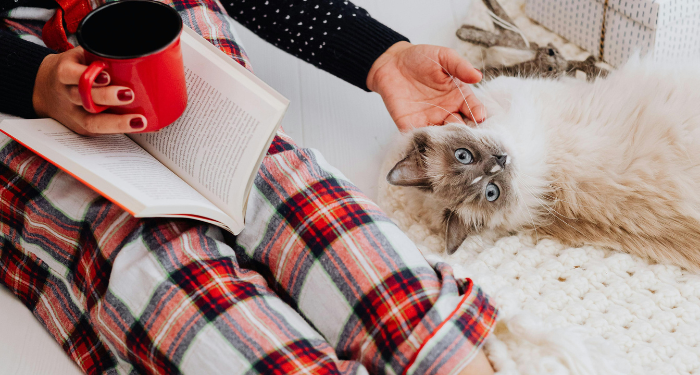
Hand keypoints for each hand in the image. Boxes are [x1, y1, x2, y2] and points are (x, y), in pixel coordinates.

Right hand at [32, 47, 146, 135]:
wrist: (43, 88)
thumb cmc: (72, 68)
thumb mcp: (80, 54)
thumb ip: (100, 53)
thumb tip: (133, 50)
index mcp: (64, 72)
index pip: (71, 74)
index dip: (89, 76)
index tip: (108, 76)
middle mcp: (66, 94)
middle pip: (84, 98)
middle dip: (107, 97)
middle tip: (130, 95)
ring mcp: (72, 113)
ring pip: (91, 121)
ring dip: (117, 123)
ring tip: (138, 121)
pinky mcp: (80, 127)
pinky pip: (98, 131)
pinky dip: (117, 130)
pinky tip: (135, 127)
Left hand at [367, 41, 485, 131]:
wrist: (392, 62)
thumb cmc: (420, 57)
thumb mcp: (443, 57)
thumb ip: (460, 66)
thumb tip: (478, 76)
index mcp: (458, 96)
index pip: (472, 108)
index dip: (477, 112)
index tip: (479, 116)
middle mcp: (447, 111)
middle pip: (460, 126)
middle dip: (464, 131)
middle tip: (464, 132)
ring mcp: (430, 120)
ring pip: (442, 136)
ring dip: (446, 140)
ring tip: (448, 140)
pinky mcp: (411, 125)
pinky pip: (420, 138)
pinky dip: (424, 141)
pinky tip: (429, 142)